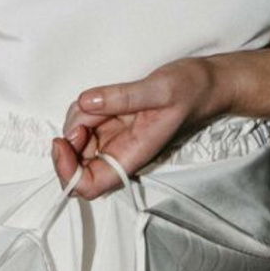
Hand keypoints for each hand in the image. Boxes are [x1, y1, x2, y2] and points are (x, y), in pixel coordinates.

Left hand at [53, 59, 219, 196]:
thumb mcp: (159, 89)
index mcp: (132, 156)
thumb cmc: (191, 92)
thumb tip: (88, 102)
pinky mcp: (113, 123)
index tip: (62, 142)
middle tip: (87, 110)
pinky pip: (85, 122)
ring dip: (78, 118)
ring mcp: (114, 139)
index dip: (68, 172)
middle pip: (76, 164)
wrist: (207, 85)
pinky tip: (102, 98)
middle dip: (71, 137)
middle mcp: (120, 153)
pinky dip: (84, 108)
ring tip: (102, 99)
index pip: (89, 185)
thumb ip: (123, 97)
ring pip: (77, 140)